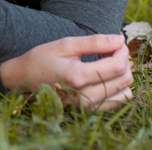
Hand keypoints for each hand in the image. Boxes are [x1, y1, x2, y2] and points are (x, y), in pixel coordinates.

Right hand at [0, 34, 132, 110]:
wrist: (26, 79)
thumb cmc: (44, 58)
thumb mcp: (66, 44)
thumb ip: (94, 42)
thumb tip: (120, 39)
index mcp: (77, 77)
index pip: (116, 66)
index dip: (122, 50)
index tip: (117, 40)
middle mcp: (84, 96)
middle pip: (124, 79)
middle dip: (124, 60)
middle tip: (113, 47)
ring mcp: (88, 106)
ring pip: (125, 92)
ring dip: (123, 74)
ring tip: (110, 61)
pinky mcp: (90, 110)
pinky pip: (118, 101)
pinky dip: (119, 86)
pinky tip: (107, 74)